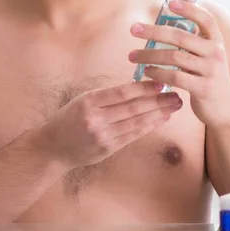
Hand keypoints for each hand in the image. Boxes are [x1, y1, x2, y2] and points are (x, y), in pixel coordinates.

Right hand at [39, 80, 182, 169]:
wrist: (53, 147)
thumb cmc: (69, 119)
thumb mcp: (83, 100)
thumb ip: (107, 96)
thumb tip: (138, 88)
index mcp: (89, 101)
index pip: (122, 92)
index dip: (144, 87)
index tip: (161, 82)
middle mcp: (96, 118)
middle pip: (133, 107)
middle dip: (158, 100)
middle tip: (176, 94)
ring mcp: (103, 135)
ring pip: (136, 122)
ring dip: (158, 113)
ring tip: (174, 106)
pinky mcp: (108, 148)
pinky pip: (133, 135)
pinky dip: (149, 126)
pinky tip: (161, 119)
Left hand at [128, 0, 229, 126]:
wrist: (224, 109)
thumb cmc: (208, 77)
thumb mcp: (206, 56)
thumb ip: (192, 39)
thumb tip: (169, 14)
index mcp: (216, 41)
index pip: (206, 19)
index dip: (190, 9)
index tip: (170, 2)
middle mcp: (216, 53)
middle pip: (181, 36)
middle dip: (154, 31)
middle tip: (133, 29)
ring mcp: (211, 71)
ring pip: (174, 57)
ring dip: (149, 55)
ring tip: (133, 56)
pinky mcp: (204, 88)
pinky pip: (175, 76)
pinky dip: (158, 73)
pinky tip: (146, 72)